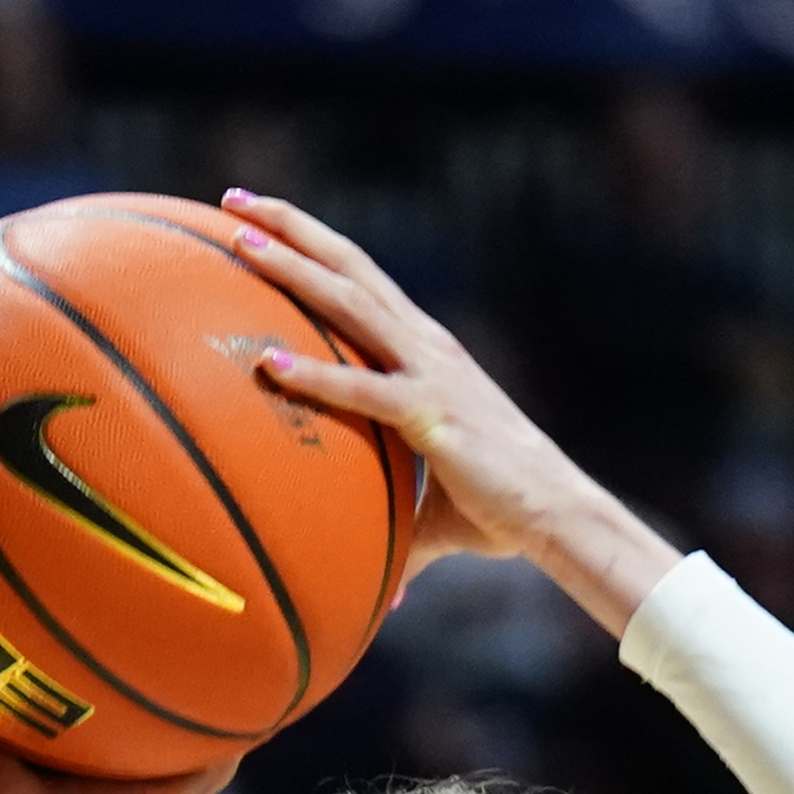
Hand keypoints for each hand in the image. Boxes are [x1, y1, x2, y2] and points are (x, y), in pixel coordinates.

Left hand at [224, 189, 677, 632]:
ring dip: (293, 268)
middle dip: (291, 227)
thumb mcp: (434, 509)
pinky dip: (314, 375)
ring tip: (239, 240)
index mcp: (427, 350)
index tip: (261, 216)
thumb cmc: (502, 510)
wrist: (559, 516)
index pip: (363, 279)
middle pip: (350, 267)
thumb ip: (394, 529)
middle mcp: (427, 345)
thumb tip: (376, 594)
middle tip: (234, 199)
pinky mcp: (432, 414)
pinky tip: (267, 364)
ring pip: (351, 302)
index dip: (314, 243)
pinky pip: (364, 388)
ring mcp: (430, 373)